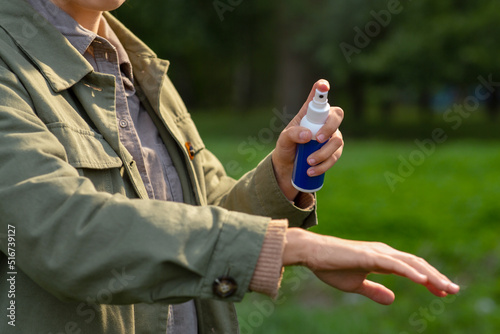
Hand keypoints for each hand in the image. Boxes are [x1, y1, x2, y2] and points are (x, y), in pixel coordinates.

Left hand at [272, 79, 343, 200]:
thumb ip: (292, 134)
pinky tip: (312, 171)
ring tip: (308, 162)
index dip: (321, 89)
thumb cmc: (285, 149)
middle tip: (317, 139)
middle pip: (337, 115)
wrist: (287, 170)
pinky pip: (335, 156)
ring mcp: (331, 137)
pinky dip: (324, 164)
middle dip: (329, 127)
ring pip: (338, 140)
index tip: (322, 85)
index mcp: (308, 115)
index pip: (317, 99)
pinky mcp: (333, 152)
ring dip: (324, 152)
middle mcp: (323, 123)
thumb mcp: (283, 141)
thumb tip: (308, 135)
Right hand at [283, 228, 459, 304]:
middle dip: (436, 277)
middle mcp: (383, 252)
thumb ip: (374, 290)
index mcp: (381, 259)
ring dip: (430, 275)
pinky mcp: (369, 255)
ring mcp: (377, 252)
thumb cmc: (330, 266)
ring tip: (446, 287)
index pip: (411, 268)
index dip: (428, 279)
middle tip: (454, 290)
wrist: (312, 253)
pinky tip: (422, 279)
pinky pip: (394, 264)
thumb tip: (392, 298)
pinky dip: (411, 271)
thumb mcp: (356, 285)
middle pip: (416, 263)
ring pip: (410, 262)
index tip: (443, 291)